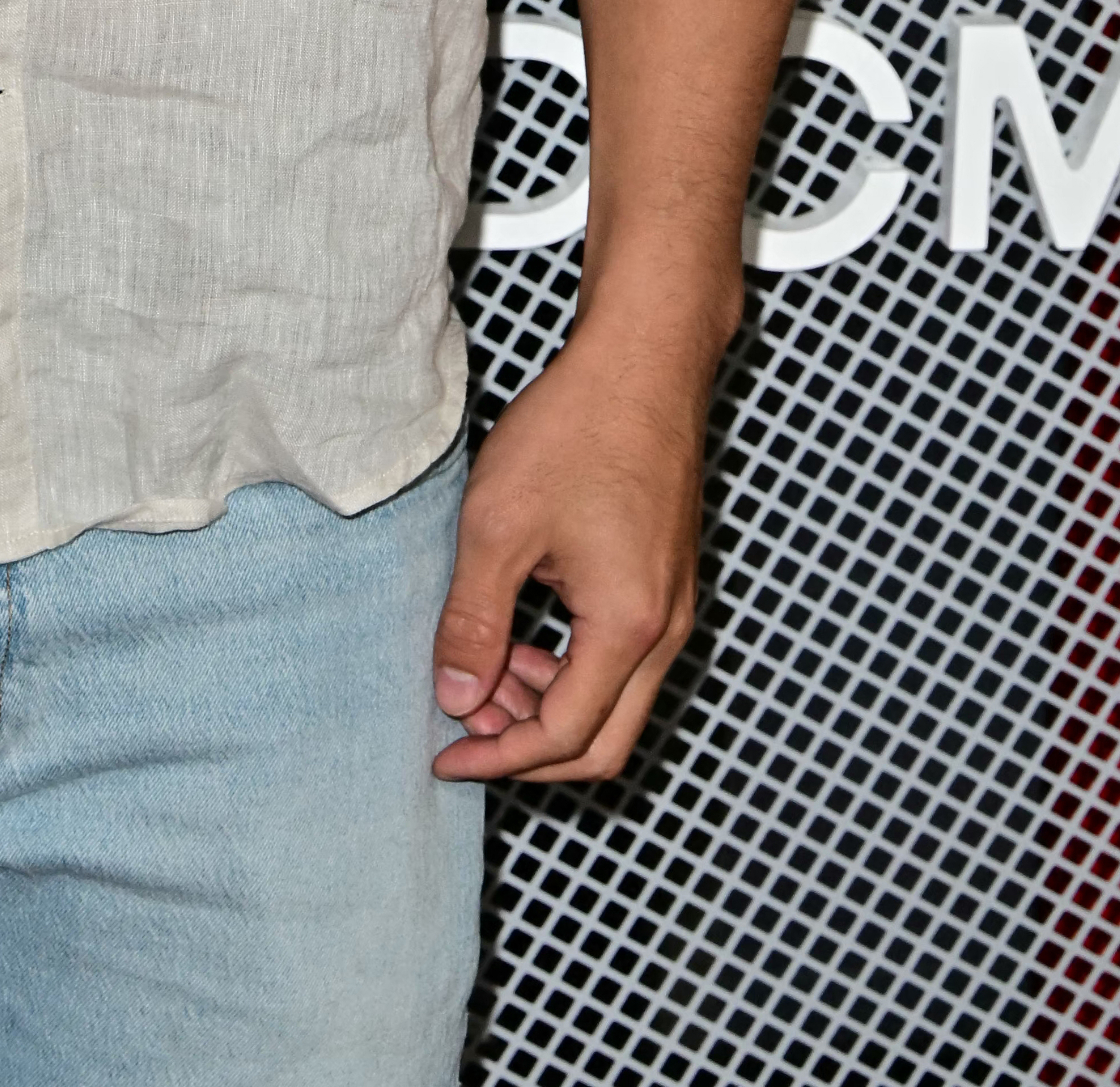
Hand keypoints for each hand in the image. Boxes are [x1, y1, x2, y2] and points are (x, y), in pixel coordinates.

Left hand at [429, 317, 711, 782]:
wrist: (643, 359)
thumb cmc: (577, 428)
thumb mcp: (498, 527)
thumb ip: (474, 623)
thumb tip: (455, 700)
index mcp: (628, 626)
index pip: (565, 738)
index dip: (498, 759)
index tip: (445, 758)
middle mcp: (665, 628)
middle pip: (603, 740)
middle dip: (528, 748)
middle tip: (465, 725)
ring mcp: (673, 603)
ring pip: (616, 700)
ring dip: (548, 702)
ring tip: (485, 664)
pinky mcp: (667, 578)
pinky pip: (624, 657)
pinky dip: (571, 666)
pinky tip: (523, 629)